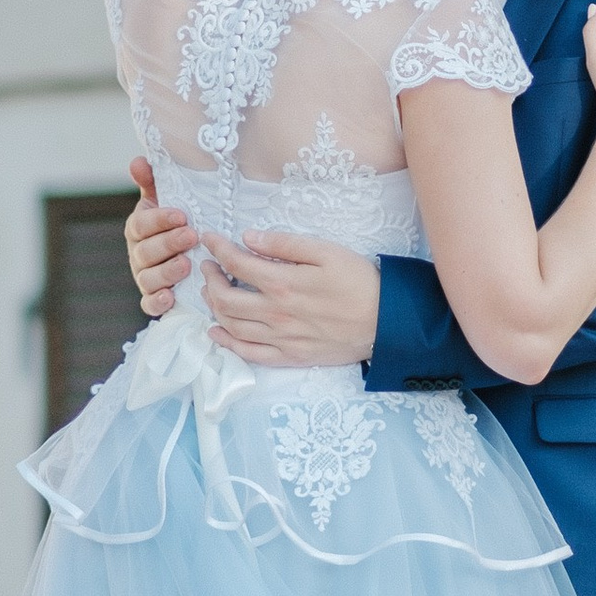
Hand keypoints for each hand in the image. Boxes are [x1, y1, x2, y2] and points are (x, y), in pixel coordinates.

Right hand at [125, 158, 196, 319]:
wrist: (189, 251)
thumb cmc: (177, 222)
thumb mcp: (166, 198)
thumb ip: (152, 181)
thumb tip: (138, 161)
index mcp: (139, 228)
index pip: (141, 224)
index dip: (159, 219)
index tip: (181, 214)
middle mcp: (138, 253)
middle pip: (146, 252)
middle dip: (168, 244)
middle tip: (191, 236)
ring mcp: (145, 277)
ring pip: (148, 278)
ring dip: (166, 272)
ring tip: (186, 264)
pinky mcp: (153, 298)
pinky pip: (150, 304)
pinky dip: (158, 302)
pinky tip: (170, 297)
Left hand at [199, 230, 380, 368]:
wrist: (386, 322)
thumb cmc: (359, 282)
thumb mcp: (326, 251)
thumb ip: (284, 243)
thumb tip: (249, 238)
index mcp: (283, 283)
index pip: (236, 264)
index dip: (217, 249)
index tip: (210, 240)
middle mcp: (275, 313)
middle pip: (225, 298)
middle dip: (210, 279)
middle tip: (209, 266)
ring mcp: (280, 338)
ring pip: (231, 325)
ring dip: (214, 306)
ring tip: (211, 291)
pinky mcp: (289, 357)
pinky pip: (248, 353)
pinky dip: (227, 343)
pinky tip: (216, 332)